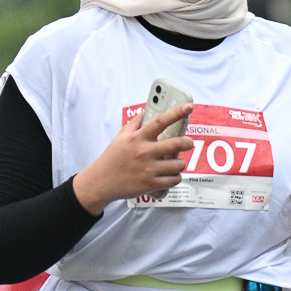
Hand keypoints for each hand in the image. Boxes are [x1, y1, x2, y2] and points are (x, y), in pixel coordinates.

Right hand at [72, 104, 193, 213]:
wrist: (101, 181)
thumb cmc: (113, 157)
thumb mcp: (121, 136)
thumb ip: (135, 123)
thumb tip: (147, 111)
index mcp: (138, 138)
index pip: (160, 121)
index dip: (177, 112)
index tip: (189, 106)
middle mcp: (145, 152)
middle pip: (176, 144)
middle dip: (188, 143)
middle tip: (188, 143)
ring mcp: (149, 169)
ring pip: (178, 164)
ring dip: (180, 163)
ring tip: (175, 163)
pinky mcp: (151, 184)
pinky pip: (174, 180)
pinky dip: (176, 177)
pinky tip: (170, 174)